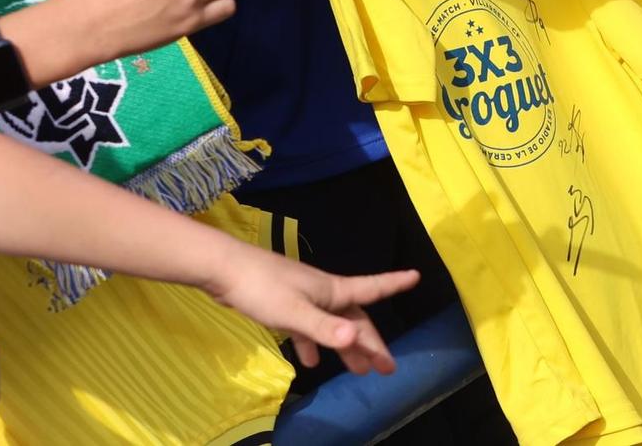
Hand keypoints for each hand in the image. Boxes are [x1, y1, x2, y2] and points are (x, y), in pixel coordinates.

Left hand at [204, 249, 417, 376]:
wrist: (224, 270)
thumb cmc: (262, 288)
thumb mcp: (294, 313)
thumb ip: (324, 328)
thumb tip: (355, 340)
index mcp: (332, 291)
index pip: (372, 288)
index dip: (394, 284)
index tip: (416, 276)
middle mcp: (323, 294)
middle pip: (355, 319)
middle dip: (371, 342)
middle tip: (386, 368)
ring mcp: (304, 299)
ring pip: (333, 325)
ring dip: (345, 347)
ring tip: (357, 371)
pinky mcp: (284, 305)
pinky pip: (308, 328)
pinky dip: (313, 344)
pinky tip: (310, 361)